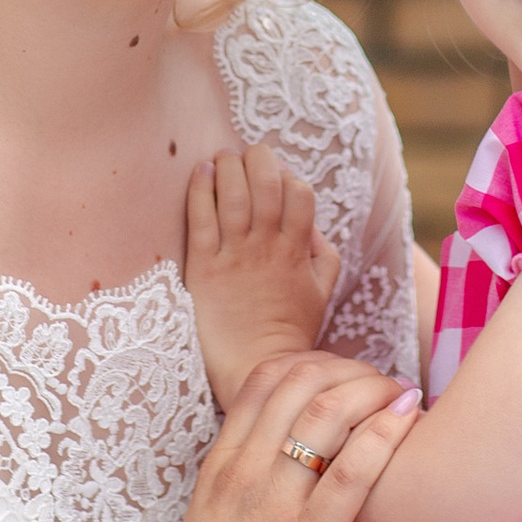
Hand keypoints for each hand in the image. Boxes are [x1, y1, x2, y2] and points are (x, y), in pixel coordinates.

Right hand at [135, 350, 419, 521]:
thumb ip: (247, 485)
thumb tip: (294, 463)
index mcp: (220, 466)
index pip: (265, 376)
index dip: (315, 360)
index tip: (348, 375)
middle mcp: (242, 474)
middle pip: (300, 381)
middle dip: (351, 369)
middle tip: (384, 385)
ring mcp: (271, 507)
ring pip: (326, 414)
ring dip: (374, 392)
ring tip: (404, 398)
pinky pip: (349, 475)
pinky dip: (384, 436)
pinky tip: (407, 422)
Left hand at [185, 143, 340, 407]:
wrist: (257, 367)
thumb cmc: (290, 329)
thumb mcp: (321, 289)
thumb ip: (321, 250)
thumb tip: (308, 216)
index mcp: (297, 251)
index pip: (300, 193)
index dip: (287, 174)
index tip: (274, 172)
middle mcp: (268, 247)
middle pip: (266, 183)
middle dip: (257, 158)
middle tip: (246, 154)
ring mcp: (236, 256)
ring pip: (233, 193)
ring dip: (227, 166)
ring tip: (221, 158)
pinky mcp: (204, 268)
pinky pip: (200, 218)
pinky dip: (200, 189)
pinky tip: (200, 173)